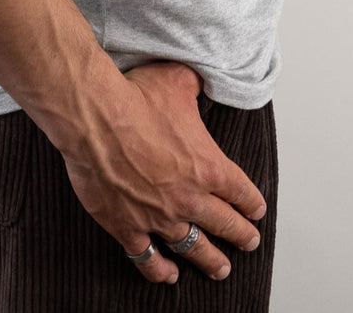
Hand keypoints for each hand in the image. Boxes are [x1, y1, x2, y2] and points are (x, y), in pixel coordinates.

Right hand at [59, 59, 265, 285]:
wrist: (95, 118)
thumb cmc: (136, 98)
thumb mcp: (177, 80)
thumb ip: (195, 84)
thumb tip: (200, 78)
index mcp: (207, 165)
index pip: (241, 191)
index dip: (252, 203)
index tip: (256, 211)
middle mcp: (189, 197)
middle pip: (224, 224)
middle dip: (240, 235)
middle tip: (249, 242)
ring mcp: (159, 217)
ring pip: (193, 248)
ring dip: (210, 260)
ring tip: (221, 269)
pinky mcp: (128, 227)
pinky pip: (148, 258)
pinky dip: (160, 270)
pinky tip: (169, 275)